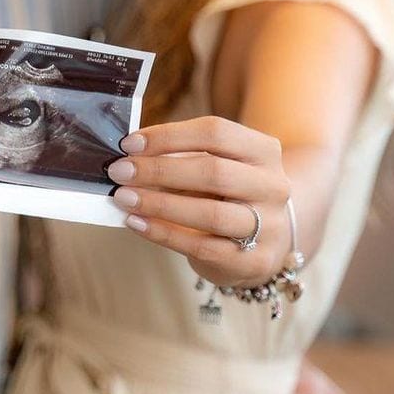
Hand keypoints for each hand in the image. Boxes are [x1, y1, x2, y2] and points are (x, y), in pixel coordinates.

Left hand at [106, 115, 290, 285]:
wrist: (269, 238)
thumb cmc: (228, 192)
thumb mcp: (214, 164)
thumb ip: (179, 156)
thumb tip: (129, 155)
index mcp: (263, 150)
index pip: (215, 132)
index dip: (168, 136)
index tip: (130, 143)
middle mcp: (273, 185)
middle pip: (213, 171)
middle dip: (158, 170)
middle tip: (120, 171)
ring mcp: (269, 226)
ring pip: (210, 213)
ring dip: (159, 204)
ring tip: (124, 198)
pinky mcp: (256, 261)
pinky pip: (203, 247)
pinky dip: (164, 234)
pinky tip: (137, 224)